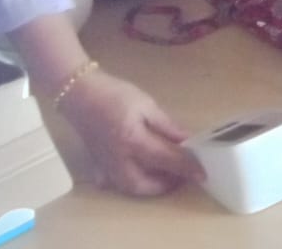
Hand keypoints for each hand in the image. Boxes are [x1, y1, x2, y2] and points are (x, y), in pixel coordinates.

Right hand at [57, 67, 203, 196]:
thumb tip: (187, 141)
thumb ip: (167, 126)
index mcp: (132, 141)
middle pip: (144, 184)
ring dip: (150, 186)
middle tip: (182, 174)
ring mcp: (104, 166)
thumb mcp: (147, 105)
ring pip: (129, 187)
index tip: (203, 174)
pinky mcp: (96, 166)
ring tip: (167, 174)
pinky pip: (114, 183)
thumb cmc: (115, 94)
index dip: (186, 168)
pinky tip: (140, 171)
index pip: (165, 160)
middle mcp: (117, 160)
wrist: (79, 94)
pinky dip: (130, 182)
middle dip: (165, 185)